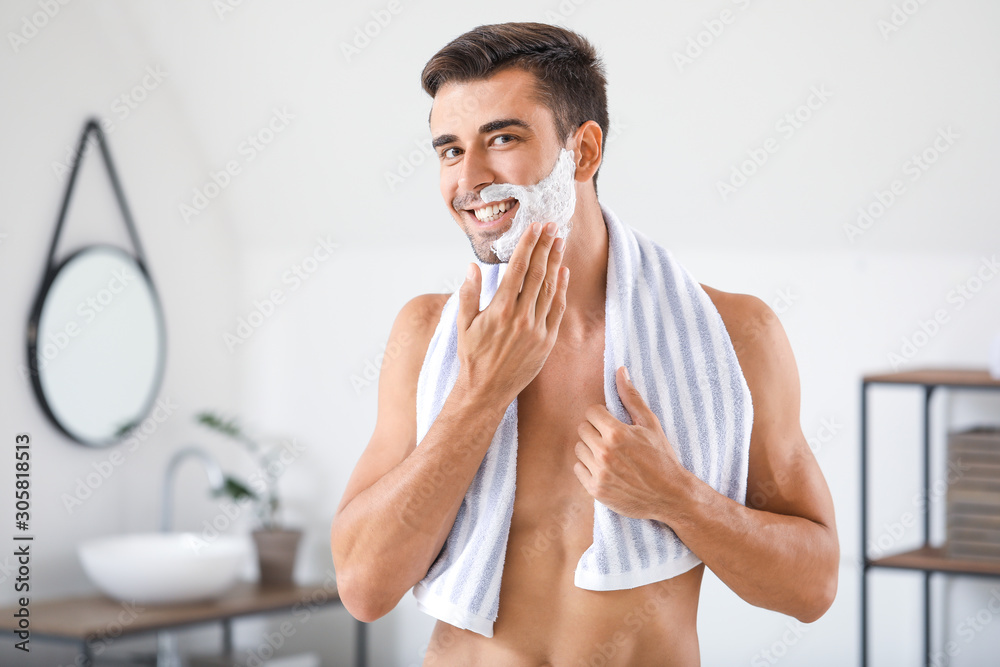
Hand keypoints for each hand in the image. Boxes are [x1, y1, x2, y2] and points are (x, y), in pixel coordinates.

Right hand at [455, 221, 568, 405]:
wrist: (486, 391)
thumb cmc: (472, 357)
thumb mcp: (463, 324)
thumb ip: (469, 294)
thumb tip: (473, 267)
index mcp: (500, 309)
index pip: (518, 269)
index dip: (529, 245)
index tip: (536, 227)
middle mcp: (521, 317)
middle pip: (538, 273)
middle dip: (546, 247)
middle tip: (554, 226)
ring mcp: (537, 329)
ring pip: (550, 288)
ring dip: (556, 263)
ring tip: (560, 242)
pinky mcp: (546, 341)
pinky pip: (557, 309)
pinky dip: (562, 289)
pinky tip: (563, 273)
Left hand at [573, 366, 689, 520]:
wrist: (670, 495)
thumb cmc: (662, 456)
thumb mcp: (650, 424)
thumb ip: (631, 397)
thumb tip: (620, 370)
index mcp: (616, 433)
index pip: (591, 412)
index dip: (602, 415)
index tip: (613, 423)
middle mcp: (604, 453)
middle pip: (582, 429)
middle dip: (595, 430)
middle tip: (612, 439)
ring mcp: (599, 473)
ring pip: (579, 449)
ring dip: (590, 448)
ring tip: (609, 454)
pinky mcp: (596, 490)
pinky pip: (578, 469)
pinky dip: (588, 468)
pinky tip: (606, 468)